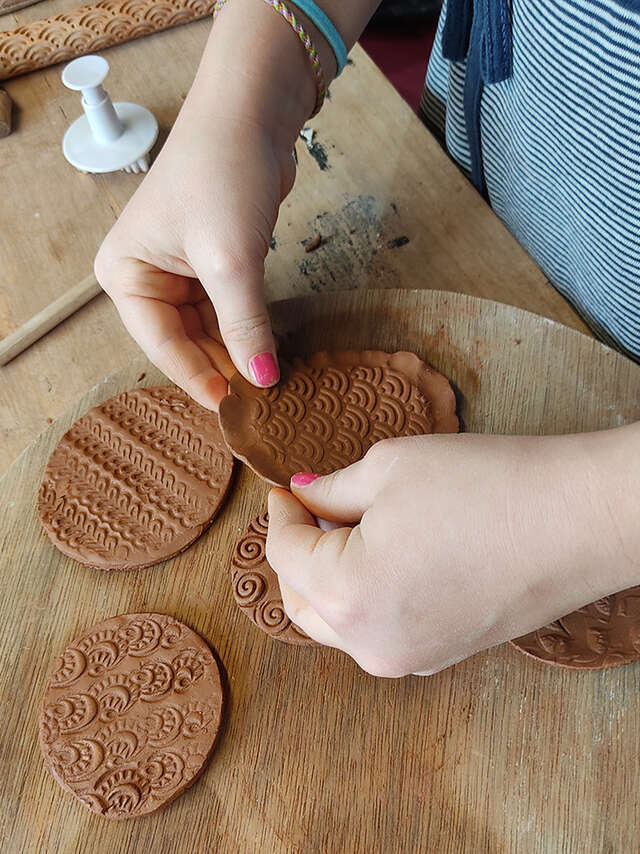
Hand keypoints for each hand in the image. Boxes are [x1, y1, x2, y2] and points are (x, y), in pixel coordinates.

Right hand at [95, 2, 314, 408]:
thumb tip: (263, 380)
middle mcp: (146, 276)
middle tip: (258, 401)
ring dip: (237, 351)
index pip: (161, 344)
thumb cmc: (222, 175)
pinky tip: (269, 351)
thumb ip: (244, 326)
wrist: (251, 112)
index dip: (199, 377)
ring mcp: (179, 270)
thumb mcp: (231, 260)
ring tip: (268, 382)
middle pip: (184, 340)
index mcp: (125, 274)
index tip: (233, 407)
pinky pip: (227, 309)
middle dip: (221, 367)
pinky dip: (247, 329)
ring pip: (208, 329)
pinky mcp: (212, 262)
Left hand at [266, 427, 639, 676]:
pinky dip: (364, 597)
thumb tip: (305, 495)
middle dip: (295, 554)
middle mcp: (371, 644)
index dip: (279, 514)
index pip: (285, 555)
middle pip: (301, 601)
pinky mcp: (440, 655)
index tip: (283, 489)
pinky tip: (380, 557)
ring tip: (343, 529)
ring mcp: (408, 658)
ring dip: (326, 579)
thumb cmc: (484, 486)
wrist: (576, 520)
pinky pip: (378, 630)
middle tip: (307, 509)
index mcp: (348, 596)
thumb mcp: (389, 468)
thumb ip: (332, 489)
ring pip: (338, 624)